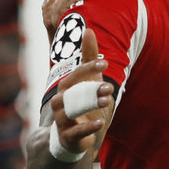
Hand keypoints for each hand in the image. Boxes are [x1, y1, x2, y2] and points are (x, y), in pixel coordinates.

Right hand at [50, 28, 112, 154]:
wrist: (69, 138)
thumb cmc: (80, 104)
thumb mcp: (87, 80)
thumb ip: (88, 58)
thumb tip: (88, 30)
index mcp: (64, 88)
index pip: (74, 75)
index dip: (88, 68)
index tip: (105, 63)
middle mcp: (59, 103)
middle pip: (72, 93)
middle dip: (90, 88)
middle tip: (109, 87)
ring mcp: (62, 121)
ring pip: (72, 110)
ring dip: (89, 104)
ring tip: (106, 100)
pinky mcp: (67, 137)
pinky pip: (75, 132)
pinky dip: (88, 128)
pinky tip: (100, 123)